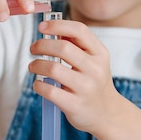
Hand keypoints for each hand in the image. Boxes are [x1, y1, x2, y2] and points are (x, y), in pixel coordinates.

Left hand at [29, 19, 117, 134]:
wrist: (107, 114)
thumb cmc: (94, 82)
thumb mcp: (94, 61)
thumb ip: (76, 45)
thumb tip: (50, 29)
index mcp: (100, 54)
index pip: (79, 31)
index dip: (57, 25)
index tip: (41, 27)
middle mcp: (95, 69)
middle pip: (62, 48)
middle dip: (41, 45)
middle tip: (33, 49)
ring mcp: (86, 88)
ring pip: (53, 69)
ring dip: (36, 65)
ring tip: (33, 66)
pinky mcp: (75, 105)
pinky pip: (49, 91)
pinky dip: (38, 85)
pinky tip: (38, 84)